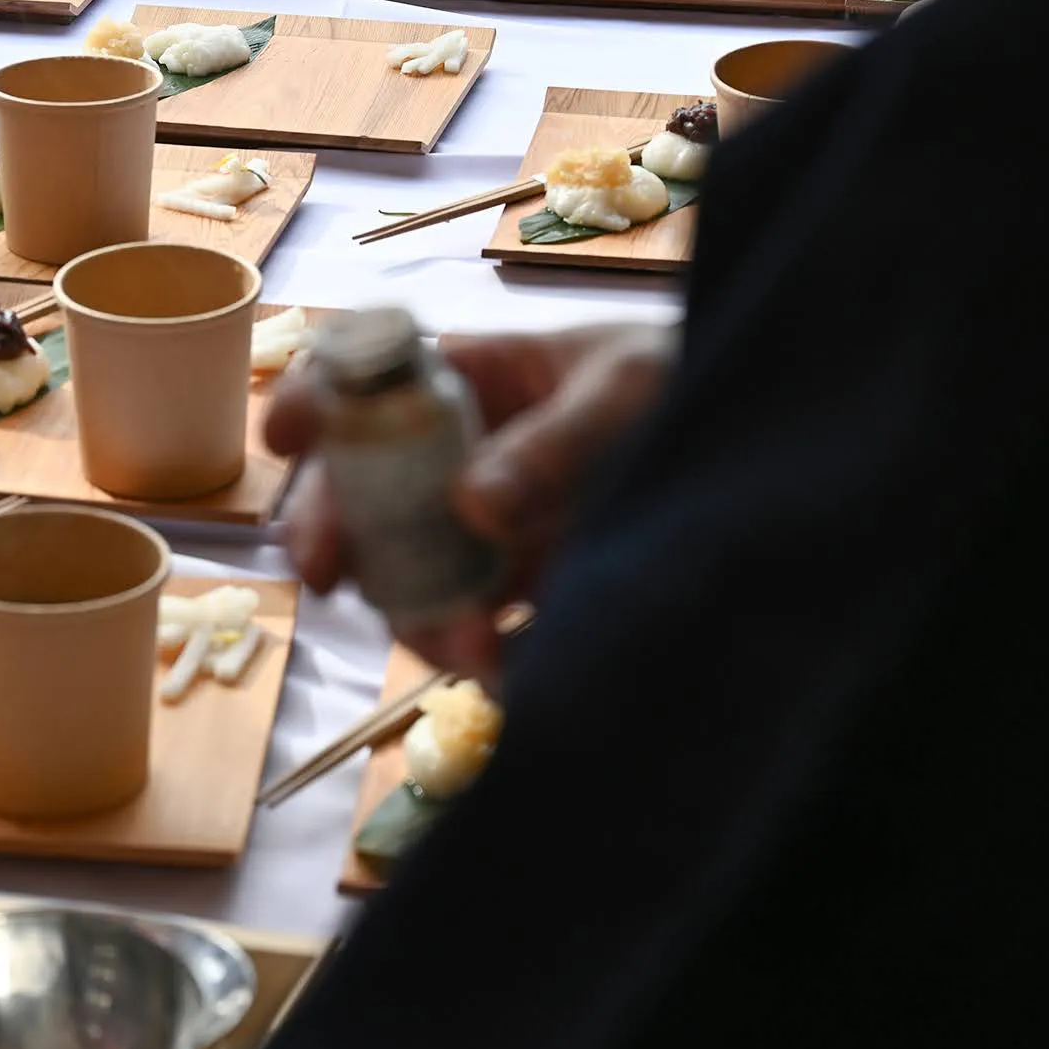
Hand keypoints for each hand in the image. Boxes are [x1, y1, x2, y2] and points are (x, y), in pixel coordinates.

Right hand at [266, 323, 675, 683]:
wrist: (761, 451)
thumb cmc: (685, 381)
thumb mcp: (628, 389)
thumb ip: (557, 442)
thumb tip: (474, 507)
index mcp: (465, 379)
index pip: (359, 374)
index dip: (309, 398)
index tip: (287, 434)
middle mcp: (450, 456)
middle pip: (355, 490)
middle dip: (329, 534)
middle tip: (330, 576)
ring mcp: (478, 529)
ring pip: (402, 574)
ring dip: (415, 615)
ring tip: (477, 649)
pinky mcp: (518, 591)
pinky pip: (470, 630)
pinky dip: (476, 659)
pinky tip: (509, 674)